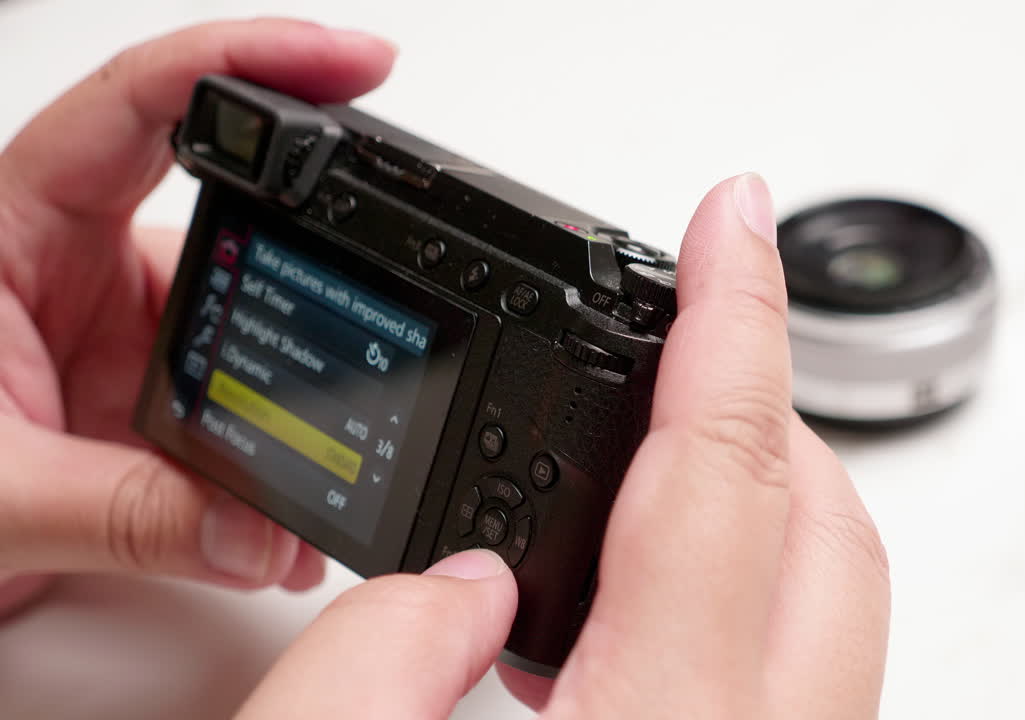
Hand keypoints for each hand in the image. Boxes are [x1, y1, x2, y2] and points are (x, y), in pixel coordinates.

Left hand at [0, 20, 396, 613]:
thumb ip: (130, 515)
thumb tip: (264, 535)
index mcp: (18, 222)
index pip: (146, 103)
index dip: (255, 61)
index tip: (355, 65)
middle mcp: (77, 256)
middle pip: (235, 214)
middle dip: (321, 248)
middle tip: (389, 278)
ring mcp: (118, 322)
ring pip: (250, 319)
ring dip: (297, 381)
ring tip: (330, 443)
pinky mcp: (145, 388)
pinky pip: (239, 396)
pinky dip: (276, 447)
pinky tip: (291, 493)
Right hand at [234, 175, 890, 718]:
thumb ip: (376, 664)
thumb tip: (452, 582)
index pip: (725, 466)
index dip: (733, 312)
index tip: (730, 220)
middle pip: (821, 519)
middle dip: (755, 403)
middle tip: (675, 353)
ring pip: (834, 585)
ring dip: (759, 497)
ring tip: (652, 463)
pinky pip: (810, 659)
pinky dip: (753, 590)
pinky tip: (656, 603)